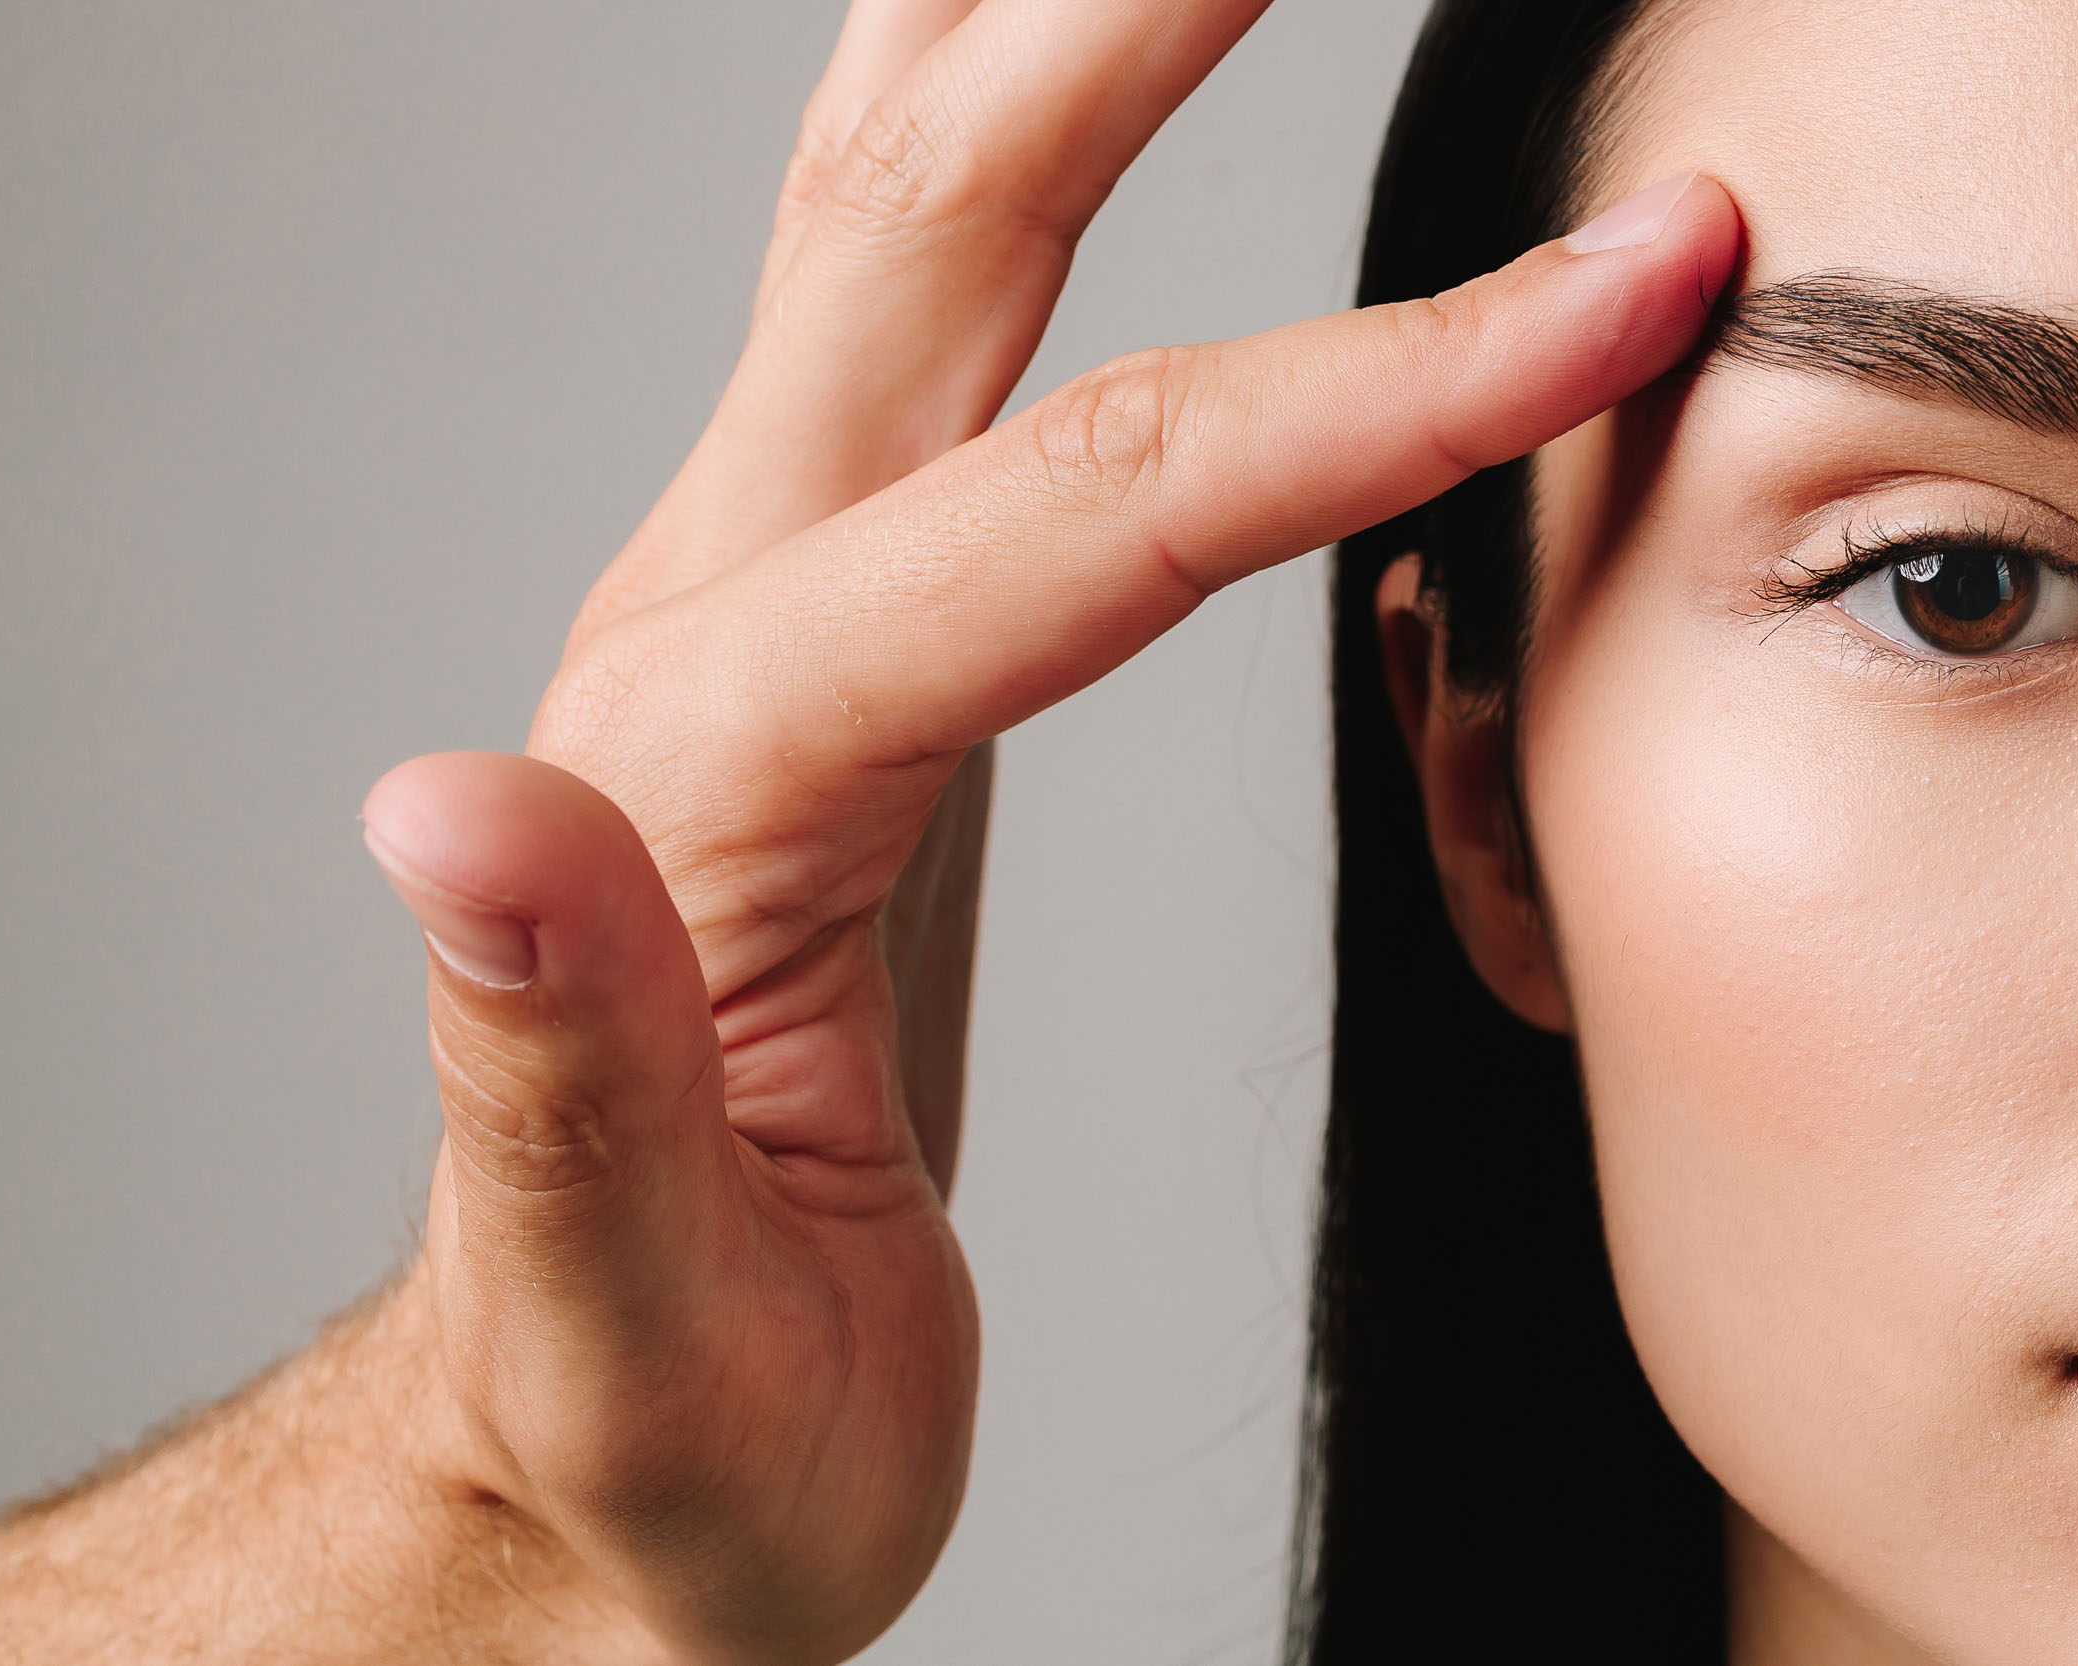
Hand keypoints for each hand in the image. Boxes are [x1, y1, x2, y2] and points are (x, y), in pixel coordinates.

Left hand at [357, 9, 1743, 1665]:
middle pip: (943, 207)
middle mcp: (717, 618)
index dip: (1375, 391)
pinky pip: (939, 302)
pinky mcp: (837, 615)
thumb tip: (444, 804)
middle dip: (1156, 7)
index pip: (1086, 503)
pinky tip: (1093, 62)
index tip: (1633, 287)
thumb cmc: (652, 1418)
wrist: (591, 1443)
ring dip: (1069, 14)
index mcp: (705, 770)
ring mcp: (771, 592)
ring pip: (906, 193)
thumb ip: (550, 1082)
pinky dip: (1038, 131)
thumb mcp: (613, 1318)